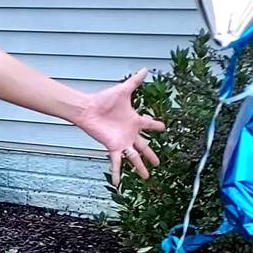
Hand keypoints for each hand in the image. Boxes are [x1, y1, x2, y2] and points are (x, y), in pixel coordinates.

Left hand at [76, 69, 165, 186]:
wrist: (88, 109)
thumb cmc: (104, 99)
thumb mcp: (123, 90)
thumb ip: (135, 81)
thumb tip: (145, 68)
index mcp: (134, 120)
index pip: (149, 123)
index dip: (157, 125)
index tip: (164, 128)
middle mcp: (130, 133)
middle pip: (144, 146)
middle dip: (151, 155)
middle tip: (159, 162)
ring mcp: (122, 142)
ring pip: (135, 158)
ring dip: (140, 168)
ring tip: (146, 178)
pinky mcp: (113, 147)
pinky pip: (117, 162)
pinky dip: (117, 173)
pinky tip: (118, 184)